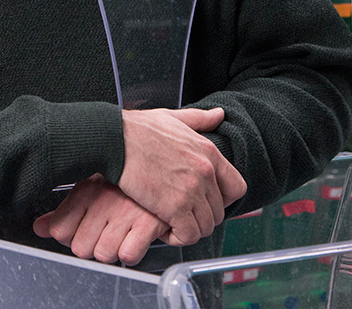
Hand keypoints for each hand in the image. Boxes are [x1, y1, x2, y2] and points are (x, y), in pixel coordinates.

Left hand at [33, 175, 168, 265]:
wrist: (170, 163)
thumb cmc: (129, 178)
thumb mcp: (92, 186)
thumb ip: (63, 212)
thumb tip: (39, 228)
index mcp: (87, 189)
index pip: (59, 230)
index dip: (70, 235)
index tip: (82, 228)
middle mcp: (103, 201)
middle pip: (80, 248)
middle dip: (93, 245)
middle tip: (107, 230)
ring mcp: (125, 213)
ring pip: (104, 254)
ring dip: (114, 248)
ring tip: (124, 231)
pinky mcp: (148, 224)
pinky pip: (128, 256)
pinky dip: (134, 250)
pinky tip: (137, 235)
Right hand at [117, 107, 246, 245]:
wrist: (114, 139)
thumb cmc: (137, 129)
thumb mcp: (173, 118)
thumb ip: (199, 119)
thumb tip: (219, 114)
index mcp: (208, 152)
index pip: (237, 187)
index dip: (223, 199)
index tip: (207, 201)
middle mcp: (206, 172)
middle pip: (219, 212)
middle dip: (201, 217)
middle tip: (182, 215)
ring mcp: (192, 190)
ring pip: (205, 227)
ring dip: (189, 229)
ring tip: (172, 223)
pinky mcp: (175, 207)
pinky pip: (188, 235)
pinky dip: (177, 237)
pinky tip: (164, 229)